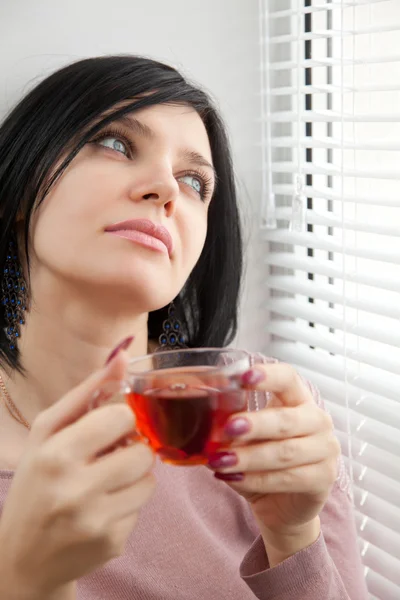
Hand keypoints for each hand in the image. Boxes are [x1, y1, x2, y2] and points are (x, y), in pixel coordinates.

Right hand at [0, 351, 154, 598]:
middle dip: (131, 449)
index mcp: (56, 455)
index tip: (108, 429)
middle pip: (142, 452)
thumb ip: (87, 392)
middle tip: (110, 456)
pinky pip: (141, 510)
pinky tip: (102, 509)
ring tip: (107, 482)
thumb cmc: (35, 482)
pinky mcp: (112, 544)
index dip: (120, 420)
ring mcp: (96, 522)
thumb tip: (124, 356)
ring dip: (134, 477)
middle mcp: (75, 490)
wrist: (22, 558)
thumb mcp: (47, 432)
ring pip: (150, 481)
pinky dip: (127, 505)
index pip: (121, 418)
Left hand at [208, 363, 339, 563]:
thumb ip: (231, 426)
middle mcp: (317, 420)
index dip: (267, 376)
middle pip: (286, 419)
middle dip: (255, 424)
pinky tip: (233, 478)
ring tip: (220, 461)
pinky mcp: (324, 478)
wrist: (282, 504)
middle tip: (228, 427)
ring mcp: (325, 449)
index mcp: (298, 398)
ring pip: (285, 452)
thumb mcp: (246, 438)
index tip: (243, 377)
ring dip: (249, 457)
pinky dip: (257, 479)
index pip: (288, 378)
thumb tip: (203, 424)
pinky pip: (288, 478)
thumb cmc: (263, 461)